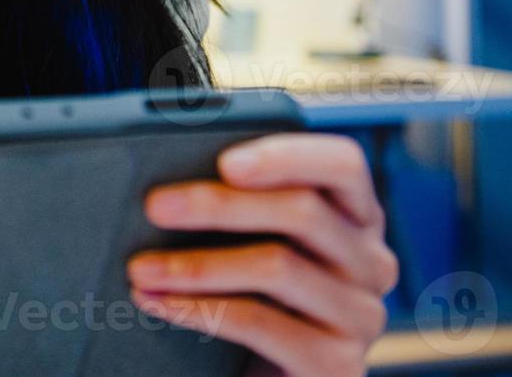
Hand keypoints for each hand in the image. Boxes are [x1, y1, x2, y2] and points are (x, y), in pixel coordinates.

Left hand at [126, 133, 397, 376]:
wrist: (266, 375)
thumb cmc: (258, 296)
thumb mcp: (259, 242)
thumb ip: (242, 205)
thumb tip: (172, 182)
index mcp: (356, 215)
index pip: (343, 164)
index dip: (287, 157)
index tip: (225, 161)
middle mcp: (370, 262)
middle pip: (303, 212)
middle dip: (219, 205)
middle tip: (155, 206)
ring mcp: (361, 316)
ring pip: (278, 267)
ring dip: (198, 265)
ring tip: (142, 267)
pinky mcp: (337, 364)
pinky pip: (261, 324)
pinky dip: (200, 310)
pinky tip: (157, 302)